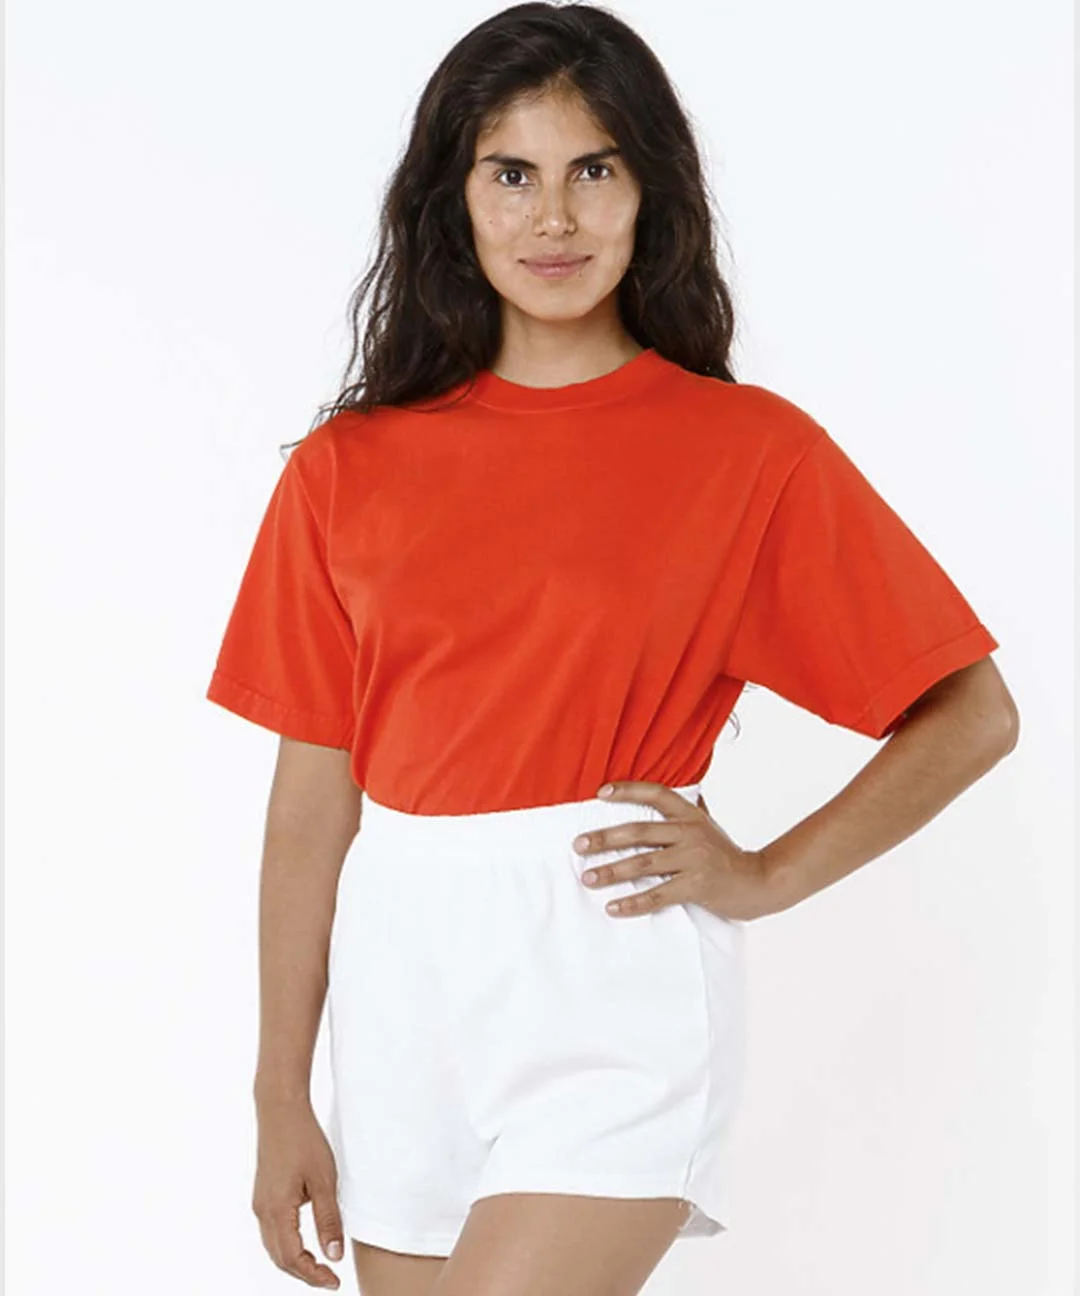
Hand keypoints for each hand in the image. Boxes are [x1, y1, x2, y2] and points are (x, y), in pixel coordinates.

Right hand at [252, 1097, 343, 1288]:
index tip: (334, 1282)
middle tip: (329, 1279)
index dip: (313, 1275)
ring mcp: (260, 1203)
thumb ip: (328, 1220)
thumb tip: (334, 1256)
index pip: (293, 1259)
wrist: (280, 1110)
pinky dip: (287, 1245)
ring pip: (274, 1247)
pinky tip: (304, 1243)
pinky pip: (272, 1232)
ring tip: (320, 1266)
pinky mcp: (263, 1195)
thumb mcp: (324, 1181)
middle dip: (303, 1273)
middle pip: (280, 1258)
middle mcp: (263, 1211)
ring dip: (294, 1261)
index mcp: (277, 1210)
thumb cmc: (304, 1141)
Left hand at [573, 780, 784, 922]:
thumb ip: (681, 814)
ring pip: (644, 864)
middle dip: (605, 838)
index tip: (599, 793)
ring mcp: (694, 859)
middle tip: (578, 845)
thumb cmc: (724, 855)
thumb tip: (650, 798)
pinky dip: (634, 903)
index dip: (628, 790)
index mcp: (690, 815)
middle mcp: (690, 832)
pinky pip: (658, 895)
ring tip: (588, 877)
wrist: (758, 882)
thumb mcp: (704, 827)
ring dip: (612, 872)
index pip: (656, 793)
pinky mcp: (697, 886)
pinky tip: (613, 907)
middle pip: (639, 831)